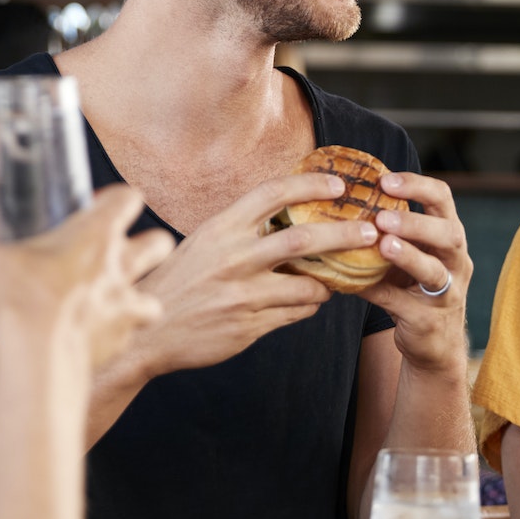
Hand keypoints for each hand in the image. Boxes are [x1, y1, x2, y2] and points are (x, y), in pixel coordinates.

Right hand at [0, 184, 170, 369]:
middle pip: (160, 242)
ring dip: (140, 297)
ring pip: (156, 295)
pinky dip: (118, 334)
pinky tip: (95, 337)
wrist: (39, 355)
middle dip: (148, 244)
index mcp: (95, 234)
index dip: (118, 199)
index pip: (128, 197)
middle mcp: (121, 265)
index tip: (99, 206)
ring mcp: (127, 303)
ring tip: (116, 301)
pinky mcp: (124, 338)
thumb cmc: (17, 298)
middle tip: (121, 252)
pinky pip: (131, 333)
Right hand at [114, 173, 385, 382]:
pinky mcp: (249, 325)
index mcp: (221, 228)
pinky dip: (310, 304)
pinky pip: (296, 312)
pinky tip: (311, 300)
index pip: (273, 194)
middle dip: (346, 234)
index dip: (311, 185)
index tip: (340, 185)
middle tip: (373, 231)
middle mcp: (233, 257)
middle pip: (303, 239)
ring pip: (308, 284)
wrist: (146, 333)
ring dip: (331, 280)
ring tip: (340, 277)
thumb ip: (241, 230)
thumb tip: (286, 218)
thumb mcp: (203, 244)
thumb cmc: (178, 283)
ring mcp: (243, 294)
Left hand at [360, 171, 471, 377]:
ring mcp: (448, 293)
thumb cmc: (414, 289)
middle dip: (416, 223)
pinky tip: (356, 283)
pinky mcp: (429, 321)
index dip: (417, 186)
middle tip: (382, 216)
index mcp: (449, 237)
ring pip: (434, 271)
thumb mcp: (409, 256)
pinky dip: (379, 291)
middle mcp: (456, 262)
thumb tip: (338, 203)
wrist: (435, 344)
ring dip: (408, 256)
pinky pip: (403, 304)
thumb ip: (388, 232)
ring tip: (383, 245)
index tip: (385, 181)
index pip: (443, 199)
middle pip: (449, 234)